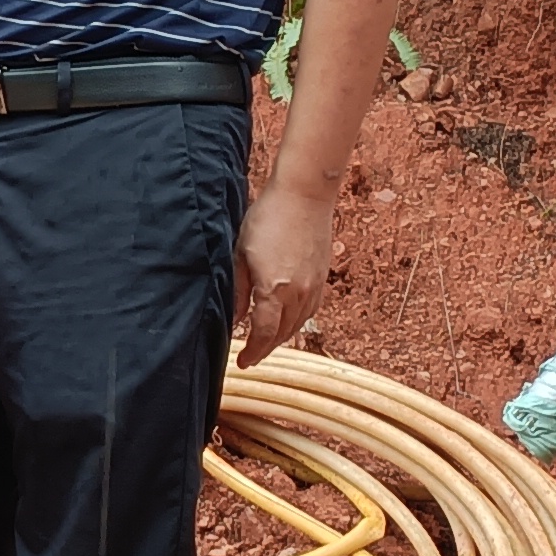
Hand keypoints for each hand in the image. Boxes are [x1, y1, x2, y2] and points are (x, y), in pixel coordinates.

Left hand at [232, 189, 334, 367]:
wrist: (305, 193)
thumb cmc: (268, 217)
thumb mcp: (241, 254)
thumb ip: (237, 291)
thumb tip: (233, 319)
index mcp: (275, 290)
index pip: (264, 334)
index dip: (253, 352)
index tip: (243, 362)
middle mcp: (299, 293)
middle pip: (283, 334)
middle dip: (267, 347)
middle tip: (252, 354)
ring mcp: (314, 285)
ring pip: (299, 324)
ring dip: (283, 335)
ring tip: (267, 339)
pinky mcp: (323, 276)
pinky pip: (311, 309)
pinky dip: (298, 320)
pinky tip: (288, 317)